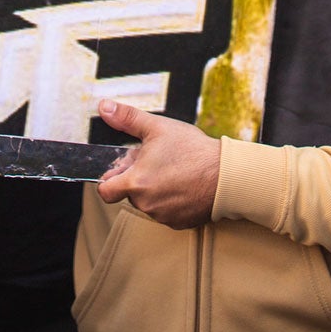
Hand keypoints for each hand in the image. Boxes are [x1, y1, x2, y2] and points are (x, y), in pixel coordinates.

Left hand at [95, 99, 220, 228]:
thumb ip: (127, 118)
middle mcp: (146, 204)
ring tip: (173, 169)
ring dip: (154, 189)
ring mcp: (163, 216)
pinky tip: (184, 183)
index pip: (105, 191)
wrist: (226, 174)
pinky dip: (171, 200)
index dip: (110, 178)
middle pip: (130, 193)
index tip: (121, 168)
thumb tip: (104, 108)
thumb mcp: (157, 127)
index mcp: (136, 183)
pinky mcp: (179, 223)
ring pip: (149, 202)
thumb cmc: (192, 150)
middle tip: (156, 160)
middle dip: (138, 177)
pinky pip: (166, 211)